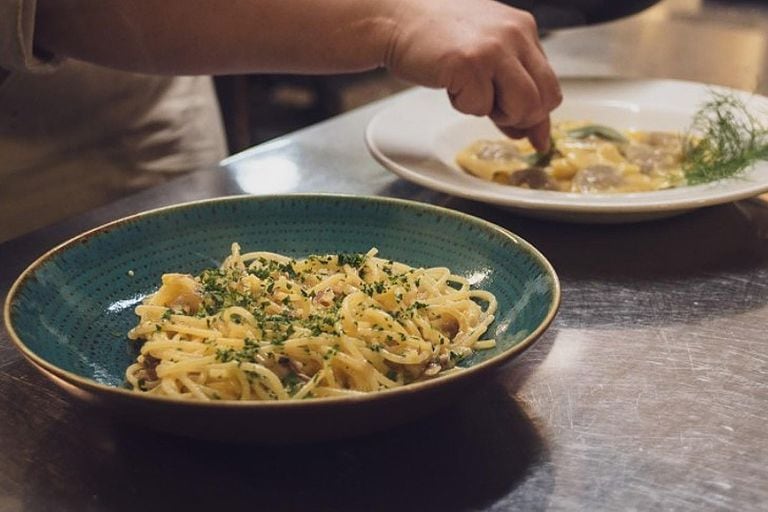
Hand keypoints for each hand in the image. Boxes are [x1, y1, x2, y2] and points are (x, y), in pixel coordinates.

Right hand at [383, 0, 560, 150]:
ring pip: (523, 108)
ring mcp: (494, 49)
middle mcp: (515, 35)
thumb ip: (511, 87)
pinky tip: (449, 83)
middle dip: (520, 118)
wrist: (394, 18)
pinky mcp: (470, 65)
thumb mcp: (484, 55)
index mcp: (523, 29)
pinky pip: (480, 108)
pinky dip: (462, 105)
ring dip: (497, 114)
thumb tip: (533, 134)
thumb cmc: (434, 36)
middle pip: (544, 100)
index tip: (531, 134)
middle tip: (493, 111)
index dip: (538, 113)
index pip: (550, 84)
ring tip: (471, 94)